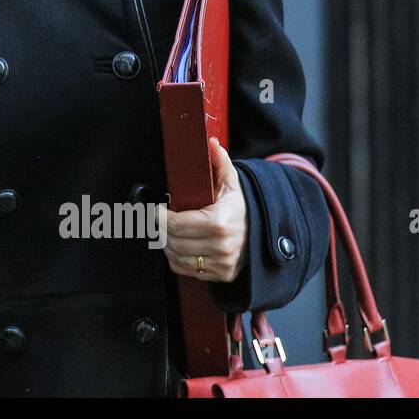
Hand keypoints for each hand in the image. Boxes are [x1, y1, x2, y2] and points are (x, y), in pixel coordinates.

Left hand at [163, 137, 248, 282]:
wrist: (265, 234)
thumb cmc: (242, 208)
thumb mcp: (232, 184)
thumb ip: (220, 163)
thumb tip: (211, 143)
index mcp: (219, 222)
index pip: (175, 224)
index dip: (158, 217)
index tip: (153, 210)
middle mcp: (220, 246)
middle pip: (173, 241)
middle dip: (160, 230)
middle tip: (156, 221)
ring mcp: (221, 263)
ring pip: (176, 257)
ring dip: (166, 245)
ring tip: (167, 233)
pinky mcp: (220, 275)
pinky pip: (186, 270)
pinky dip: (177, 259)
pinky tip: (178, 247)